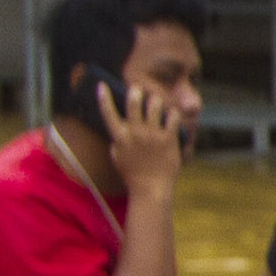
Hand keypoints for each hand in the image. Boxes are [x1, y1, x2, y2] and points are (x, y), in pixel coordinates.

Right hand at [102, 76, 186, 197]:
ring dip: (156, 99)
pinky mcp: (168, 139)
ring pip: (155, 104)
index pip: (108, 112)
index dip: (104, 97)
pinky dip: (172, 113)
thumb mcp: (117, 157)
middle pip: (133, 102)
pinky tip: (172, 114)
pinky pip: (172, 117)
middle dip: (136, 91)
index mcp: (120, 137)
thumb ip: (117, 140)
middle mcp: (135, 133)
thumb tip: (119, 124)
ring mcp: (152, 135)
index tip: (102, 85)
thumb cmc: (133, 175)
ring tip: (156, 101)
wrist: (151, 189)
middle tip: (138, 89)